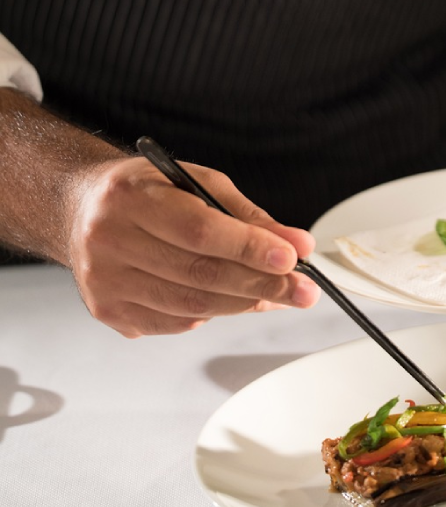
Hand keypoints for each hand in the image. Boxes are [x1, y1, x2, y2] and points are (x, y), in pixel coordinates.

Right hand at [67, 157, 320, 336]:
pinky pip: (177, 322)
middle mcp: (109, 240)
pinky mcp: (109, 311)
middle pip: (199, 274)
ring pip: (192, 306)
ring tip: (276, 295)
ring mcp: (105, 282)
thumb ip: (247, 216)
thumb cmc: (146, 192)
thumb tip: (295, 244)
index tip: (291, 257)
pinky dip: (213, 313)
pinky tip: (230, 298)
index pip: (200, 231)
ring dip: (245, 303)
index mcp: (130, 198)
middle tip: (302, 289)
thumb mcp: (198, 184)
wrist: (83, 210)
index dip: (250, 248)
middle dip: (262, 285)